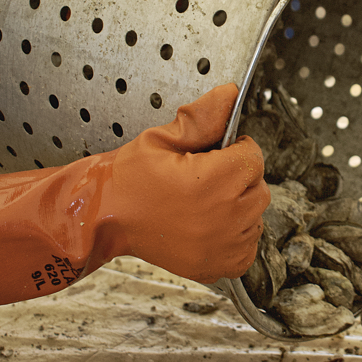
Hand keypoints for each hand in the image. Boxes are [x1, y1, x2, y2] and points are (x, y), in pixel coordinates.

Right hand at [0, 83, 269, 315]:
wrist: (104, 219)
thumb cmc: (128, 180)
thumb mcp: (161, 139)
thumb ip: (201, 118)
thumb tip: (230, 95)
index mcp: (212, 182)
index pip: (253, 157)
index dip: (235, 150)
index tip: (215, 154)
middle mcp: (223, 216)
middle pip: (258, 187)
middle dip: (238, 178)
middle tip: (205, 178)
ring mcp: (222, 245)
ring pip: (255, 217)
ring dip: (238, 206)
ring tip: (203, 202)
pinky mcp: (218, 266)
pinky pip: (248, 247)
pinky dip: (236, 237)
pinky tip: (209, 225)